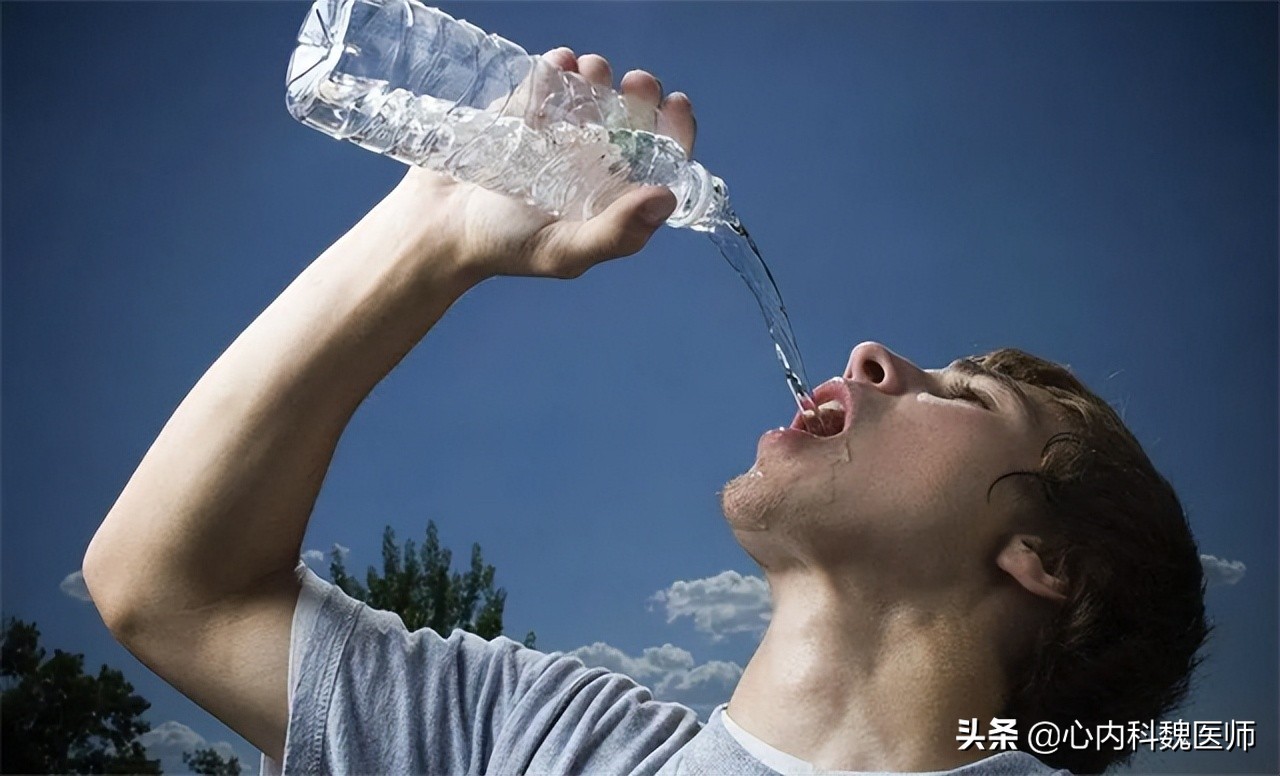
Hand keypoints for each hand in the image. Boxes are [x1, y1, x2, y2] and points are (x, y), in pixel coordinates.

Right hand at [392, 48, 696, 280]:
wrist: (439, 225)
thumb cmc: (505, 247)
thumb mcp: (565, 250)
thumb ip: (617, 232)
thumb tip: (666, 197)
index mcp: (615, 196)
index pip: (661, 158)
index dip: (674, 130)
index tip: (674, 104)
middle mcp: (596, 162)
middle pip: (634, 117)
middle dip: (640, 94)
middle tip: (635, 82)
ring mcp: (562, 132)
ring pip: (595, 90)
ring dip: (599, 75)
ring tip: (590, 70)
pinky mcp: (527, 109)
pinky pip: (551, 79)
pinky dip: (558, 66)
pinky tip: (559, 64)